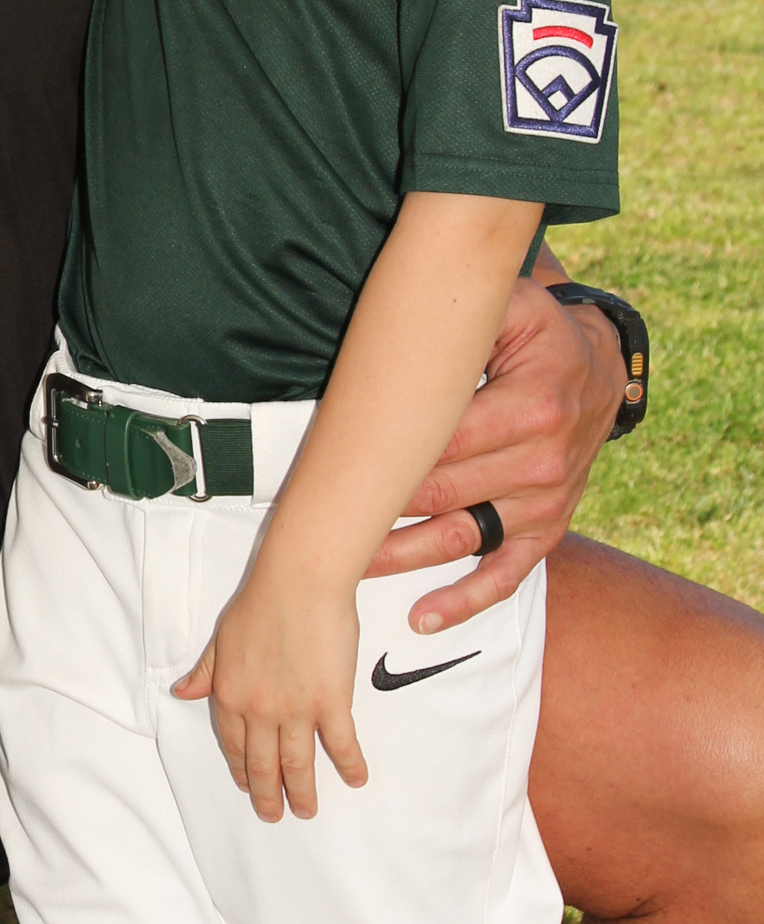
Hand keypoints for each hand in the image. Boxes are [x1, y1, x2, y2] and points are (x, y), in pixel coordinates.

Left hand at [173, 559, 367, 822]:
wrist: (299, 583)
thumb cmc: (261, 602)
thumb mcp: (221, 638)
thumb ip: (206, 671)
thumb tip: (183, 692)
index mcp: (231, 694)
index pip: (234, 744)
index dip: (241, 769)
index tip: (247, 785)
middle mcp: (260, 710)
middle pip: (263, 764)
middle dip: (268, 794)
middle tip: (275, 814)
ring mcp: (297, 710)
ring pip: (298, 764)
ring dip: (302, 792)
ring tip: (306, 811)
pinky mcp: (332, 702)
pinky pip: (341, 745)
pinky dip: (349, 766)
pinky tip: (355, 780)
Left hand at [365, 276, 624, 634]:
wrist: (601, 370)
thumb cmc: (541, 334)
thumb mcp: (516, 306)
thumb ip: (468, 315)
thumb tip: (407, 325)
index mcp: (532, 406)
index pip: (444, 441)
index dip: (388, 457)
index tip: (334, 469)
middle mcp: (543, 461)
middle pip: (443, 494)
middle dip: (380, 508)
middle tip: (321, 520)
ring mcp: (547, 502)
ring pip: (462, 538)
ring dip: (403, 558)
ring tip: (348, 568)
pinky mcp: (547, 530)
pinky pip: (507, 575)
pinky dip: (464, 601)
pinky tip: (421, 617)